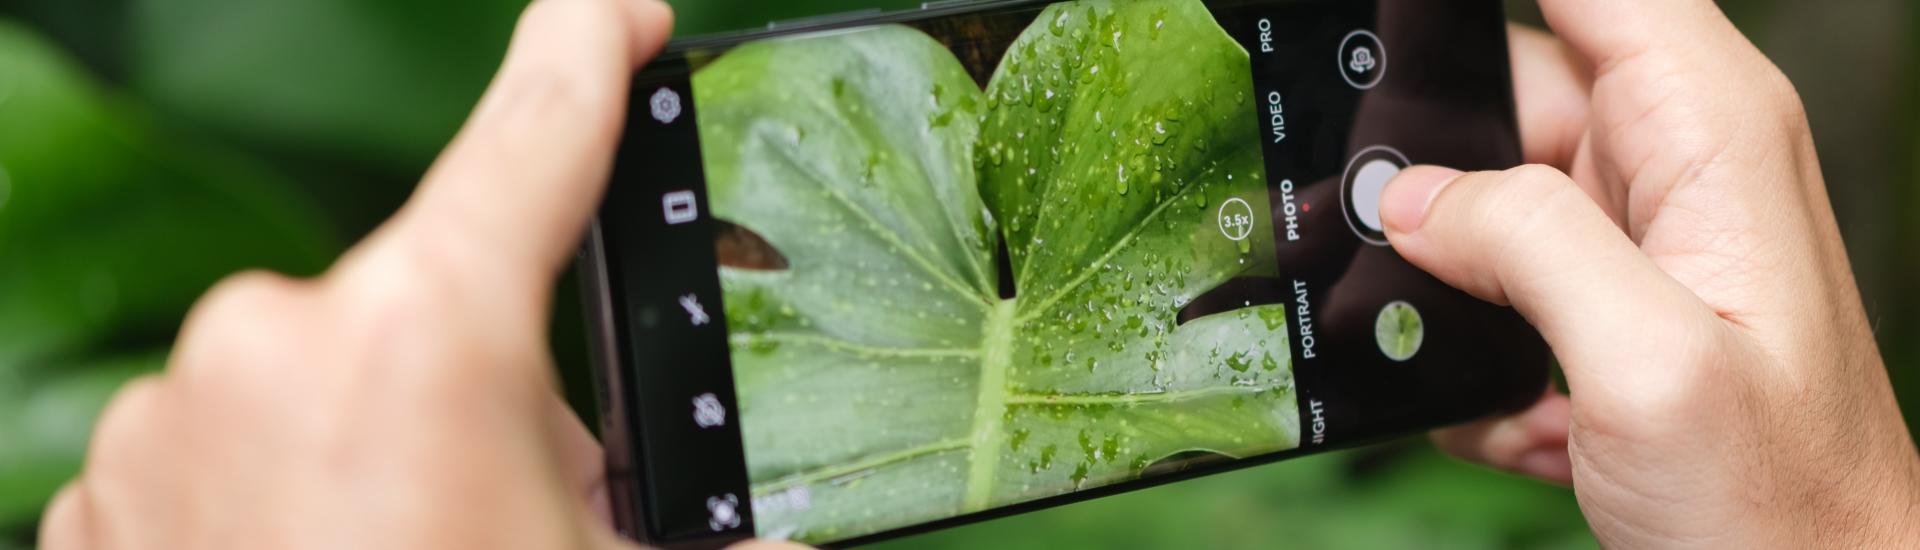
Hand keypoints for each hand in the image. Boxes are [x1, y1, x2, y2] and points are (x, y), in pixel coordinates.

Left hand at [36, 1, 791, 547]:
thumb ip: (679, 527)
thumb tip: (750, 542)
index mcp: (422, 335)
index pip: (534, 132)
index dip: (593, 49)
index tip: (624, 11)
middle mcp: (271, 340)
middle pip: (430, 294)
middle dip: (486, 380)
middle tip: (512, 508)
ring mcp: (169, 417)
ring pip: (322, 373)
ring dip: (382, 441)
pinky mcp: (106, 492)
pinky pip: (229, 445)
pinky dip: (288, 492)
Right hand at [1385, 0, 1919, 545]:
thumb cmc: (1783, 508)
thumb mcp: (1649, 367)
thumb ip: (1531, 246)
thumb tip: (1414, 198)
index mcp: (1706, 132)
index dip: (1469, 10)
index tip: (1391, 27)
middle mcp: (1674, 166)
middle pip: (1510, 83)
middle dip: (1430, 152)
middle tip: (1383, 232)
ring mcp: (1638, 239)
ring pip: (1486, 192)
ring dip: (1443, 270)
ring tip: (1449, 344)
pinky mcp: (1601, 310)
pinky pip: (1493, 279)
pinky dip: (1471, 346)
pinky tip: (1510, 414)